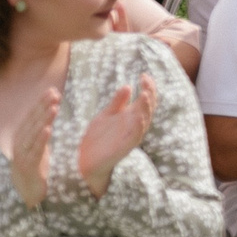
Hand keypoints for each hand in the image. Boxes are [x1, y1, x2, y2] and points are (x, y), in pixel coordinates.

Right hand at [8, 89, 61, 207]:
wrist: (26, 190)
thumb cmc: (35, 164)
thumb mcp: (39, 143)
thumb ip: (42, 127)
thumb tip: (51, 107)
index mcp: (22, 135)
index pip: (32, 116)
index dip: (41, 103)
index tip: (52, 90)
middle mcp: (20, 142)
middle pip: (32, 122)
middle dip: (43, 106)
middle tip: (55, 93)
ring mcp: (22, 154)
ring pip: (33, 134)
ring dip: (43, 120)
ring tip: (53, 107)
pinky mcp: (27, 166)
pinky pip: (35, 151)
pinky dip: (41, 140)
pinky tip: (48, 129)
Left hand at [74, 76, 157, 197]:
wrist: (87, 161)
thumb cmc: (98, 138)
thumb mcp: (106, 115)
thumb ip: (117, 102)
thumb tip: (128, 85)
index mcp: (131, 116)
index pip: (145, 99)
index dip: (148, 87)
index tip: (144, 75)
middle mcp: (135, 125)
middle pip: (148, 107)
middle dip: (150, 94)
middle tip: (147, 81)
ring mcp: (131, 135)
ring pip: (144, 120)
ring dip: (146, 107)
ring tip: (145, 94)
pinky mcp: (125, 146)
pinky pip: (136, 135)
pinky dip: (139, 125)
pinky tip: (139, 116)